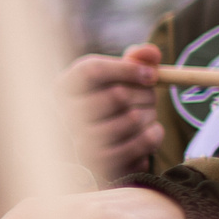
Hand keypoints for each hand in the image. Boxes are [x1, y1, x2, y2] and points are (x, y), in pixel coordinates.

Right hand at [61, 43, 162, 176]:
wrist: (100, 144)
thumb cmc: (107, 102)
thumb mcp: (115, 77)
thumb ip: (135, 60)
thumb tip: (150, 53)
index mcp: (64, 87)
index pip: (92, 71)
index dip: (127, 69)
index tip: (151, 74)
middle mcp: (66, 115)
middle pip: (118, 95)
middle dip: (146, 93)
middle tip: (150, 96)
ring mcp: (82, 141)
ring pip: (133, 118)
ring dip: (151, 114)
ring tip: (146, 115)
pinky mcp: (103, 164)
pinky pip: (142, 142)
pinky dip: (155, 134)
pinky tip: (149, 130)